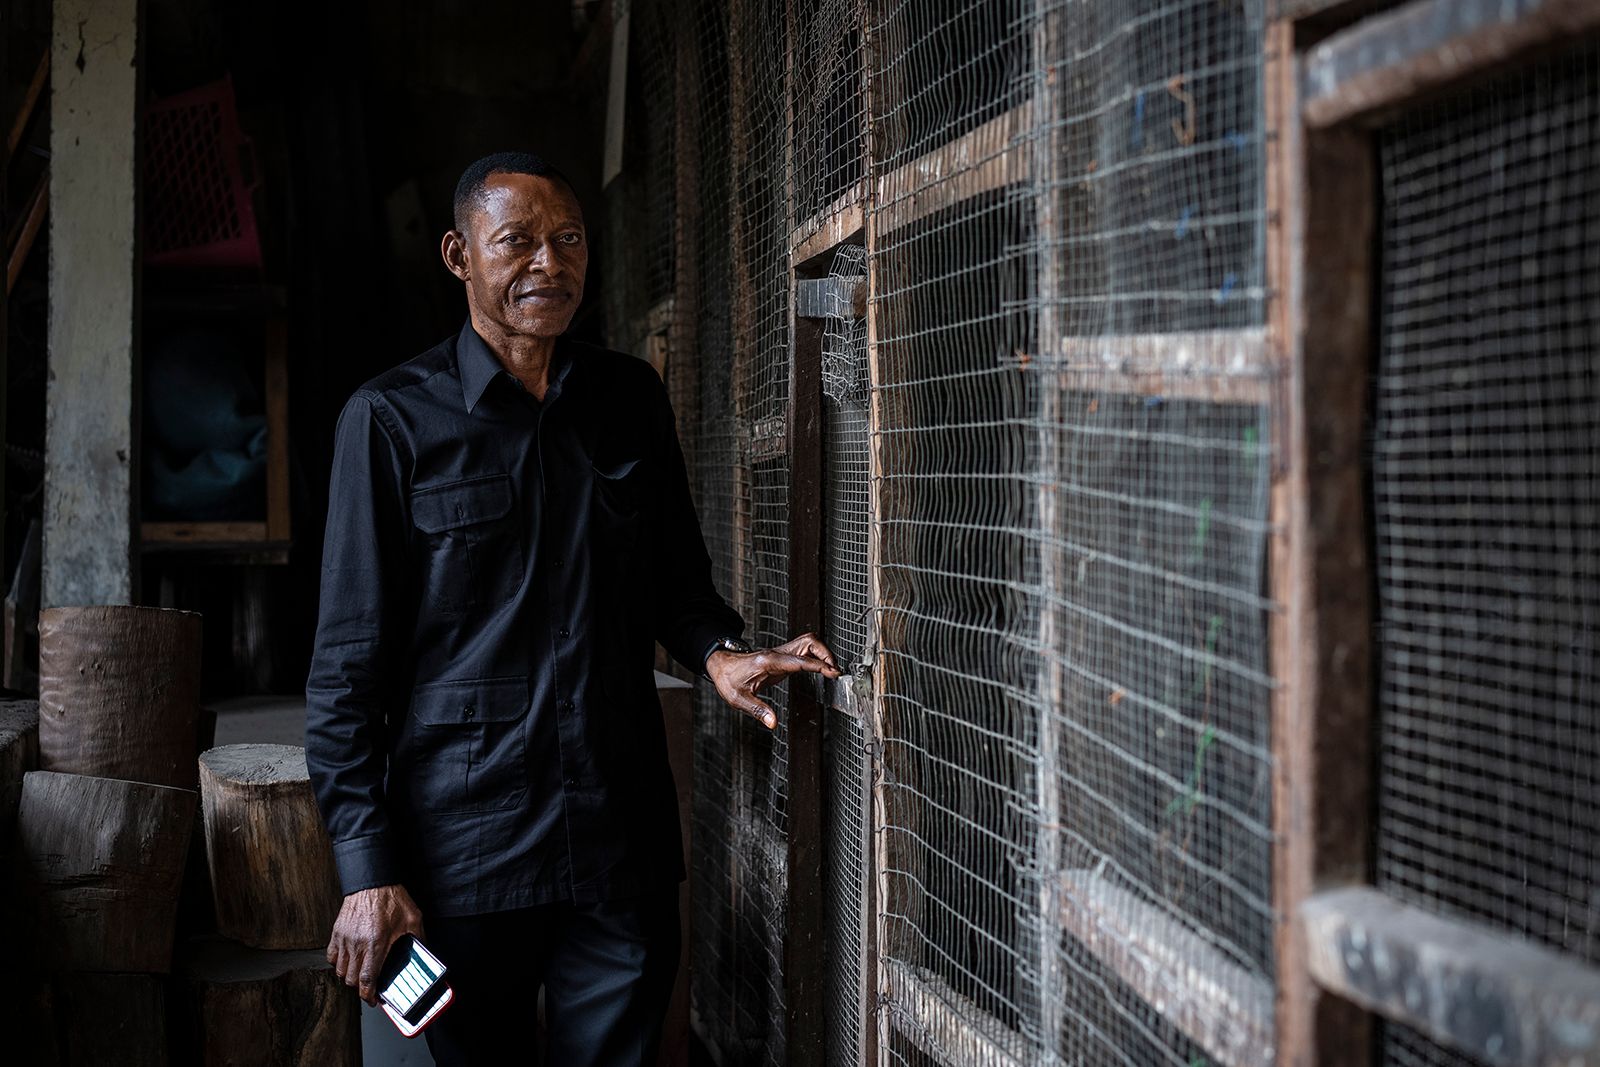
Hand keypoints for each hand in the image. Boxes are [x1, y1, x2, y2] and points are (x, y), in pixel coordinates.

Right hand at [326, 884, 425, 1005]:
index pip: (367, 979)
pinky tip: (349, 961)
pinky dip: (338, 963)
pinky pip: (331, 956)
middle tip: (370, 987)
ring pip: (340, 970)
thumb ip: (418, 938)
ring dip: (350, 977)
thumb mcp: (413, 919)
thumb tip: (423, 952)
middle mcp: (357, 944)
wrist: (372, 881)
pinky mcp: (336, 932)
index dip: (369, 995)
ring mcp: (344, 939)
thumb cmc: (391, 898)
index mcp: (376, 943)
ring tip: (361, 974)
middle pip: (351, 980)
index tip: (373, 1000)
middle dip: (361, 988)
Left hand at [706, 632, 842, 728]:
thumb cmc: (728, 679)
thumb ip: (757, 710)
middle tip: (836, 671)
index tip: (833, 672)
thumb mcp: (738, 698)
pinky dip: (816, 657)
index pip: (799, 660)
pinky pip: (803, 651)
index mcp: (768, 661)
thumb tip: (773, 722)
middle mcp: (777, 653)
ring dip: (823, 652)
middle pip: (809, 642)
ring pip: (808, 642)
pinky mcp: (782, 657)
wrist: (720, 665)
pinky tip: (820, 669)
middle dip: (826, 653)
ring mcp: (780, 653)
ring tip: (832, 670)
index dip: (818, 665)